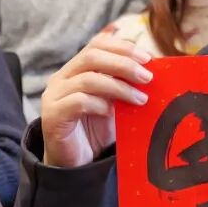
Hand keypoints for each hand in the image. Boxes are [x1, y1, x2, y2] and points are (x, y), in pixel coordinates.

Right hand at [40, 35, 152, 167]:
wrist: (77, 162)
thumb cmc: (99, 128)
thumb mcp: (117, 101)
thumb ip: (127, 83)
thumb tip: (155, 69)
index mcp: (78, 68)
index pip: (97, 44)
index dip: (123, 47)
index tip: (148, 58)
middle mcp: (62, 77)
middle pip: (92, 56)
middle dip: (124, 64)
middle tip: (147, 77)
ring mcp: (54, 95)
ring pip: (87, 79)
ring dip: (119, 87)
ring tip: (141, 99)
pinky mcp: (52, 115)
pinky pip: (78, 102)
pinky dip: (100, 104)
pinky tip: (112, 113)